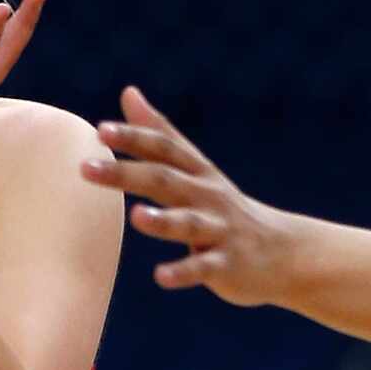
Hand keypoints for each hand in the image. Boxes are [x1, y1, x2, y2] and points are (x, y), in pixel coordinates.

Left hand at [83, 87, 297, 305]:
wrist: (284, 252)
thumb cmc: (224, 208)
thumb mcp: (194, 167)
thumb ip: (160, 134)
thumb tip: (128, 92)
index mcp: (195, 173)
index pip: (163, 148)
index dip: (134, 138)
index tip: (101, 130)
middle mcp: (206, 196)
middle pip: (164, 180)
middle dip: (126, 173)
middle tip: (86, 169)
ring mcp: (218, 230)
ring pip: (187, 223)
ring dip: (162, 220)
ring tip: (136, 217)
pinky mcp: (226, 264)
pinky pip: (202, 268)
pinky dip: (183, 271)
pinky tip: (161, 277)